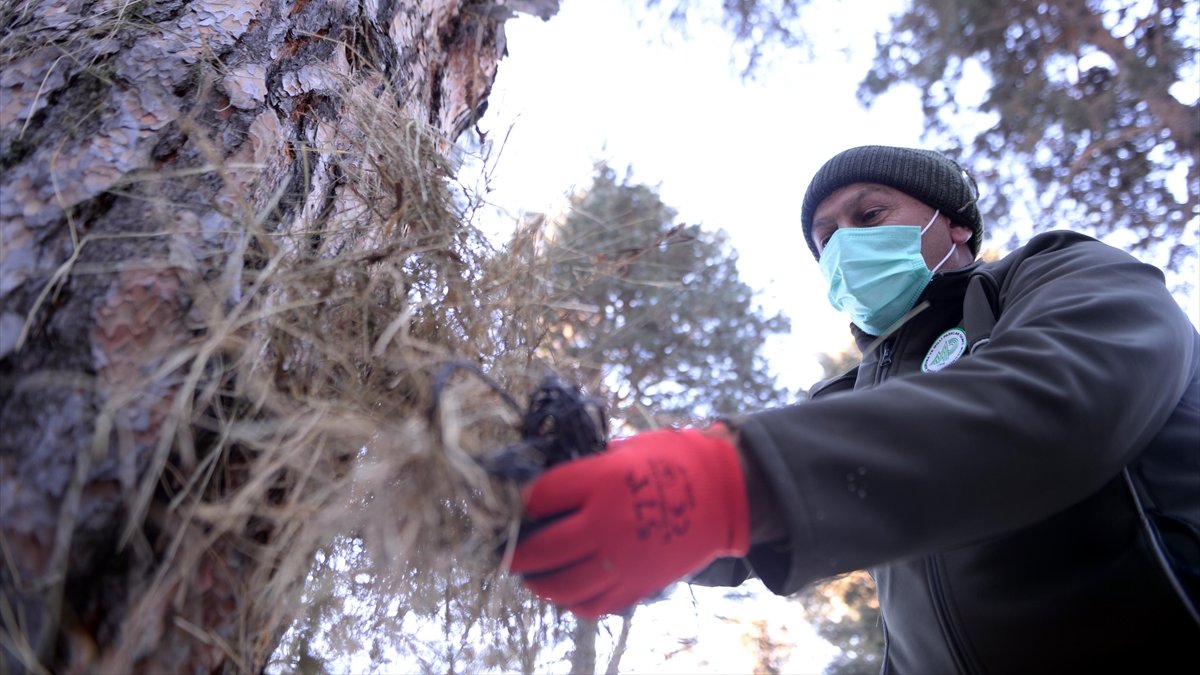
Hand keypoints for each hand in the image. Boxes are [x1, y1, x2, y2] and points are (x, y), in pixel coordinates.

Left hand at [508, 426, 749, 617]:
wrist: (723, 495)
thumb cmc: (672, 461)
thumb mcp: (623, 451)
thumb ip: (585, 470)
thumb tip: (548, 483)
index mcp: (601, 482)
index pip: (540, 497)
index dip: (522, 502)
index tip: (516, 504)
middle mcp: (606, 525)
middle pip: (541, 549)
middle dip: (517, 551)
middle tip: (506, 549)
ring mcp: (621, 562)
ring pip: (561, 585)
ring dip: (538, 581)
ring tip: (530, 574)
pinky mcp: (636, 586)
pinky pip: (591, 604)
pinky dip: (571, 600)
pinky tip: (564, 588)